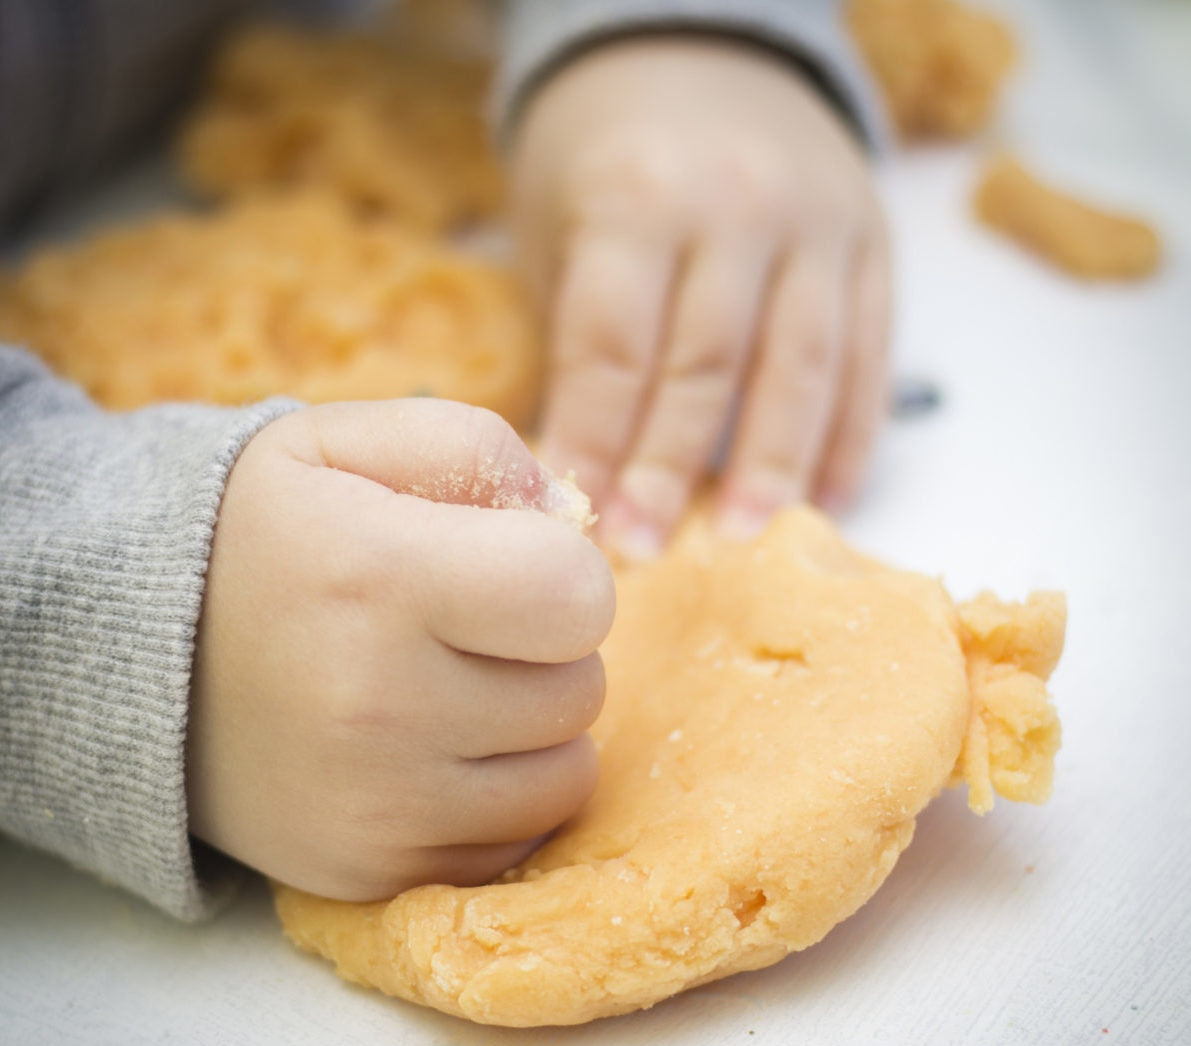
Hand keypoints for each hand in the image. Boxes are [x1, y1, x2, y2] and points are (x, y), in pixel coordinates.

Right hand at [185, 400, 613, 900]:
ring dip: (537, 725)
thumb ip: (474, 448)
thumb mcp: (345, 443)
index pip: (577, 596)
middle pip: (579, 687)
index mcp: (378, 578)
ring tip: (458, 684)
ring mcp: (375, 806)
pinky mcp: (371, 873)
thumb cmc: (264, 536)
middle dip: (548, 648)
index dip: (565, 571)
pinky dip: (503, 793)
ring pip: (566, 772)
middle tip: (472, 627)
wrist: (137, 661)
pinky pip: (519, 838)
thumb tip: (573, 517)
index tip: (512, 563)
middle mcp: (378, 705)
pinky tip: (441, 748)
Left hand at [511, 36, 890, 555]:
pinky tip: (826, 495)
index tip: (578, 515)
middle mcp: (737, 207)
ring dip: (773, 467)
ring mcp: (817, 224)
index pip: (614, 346)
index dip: (596, 440)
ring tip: (743, 540)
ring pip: (801, 367)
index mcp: (639, 197)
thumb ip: (576, 333)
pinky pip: (868, 352)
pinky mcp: (873, 242)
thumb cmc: (608, 153)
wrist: (703, 46)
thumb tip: (576, 469)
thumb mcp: (562, 221)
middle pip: (707, 366)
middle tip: (645, 549)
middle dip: (671, 468)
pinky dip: (850, 432)